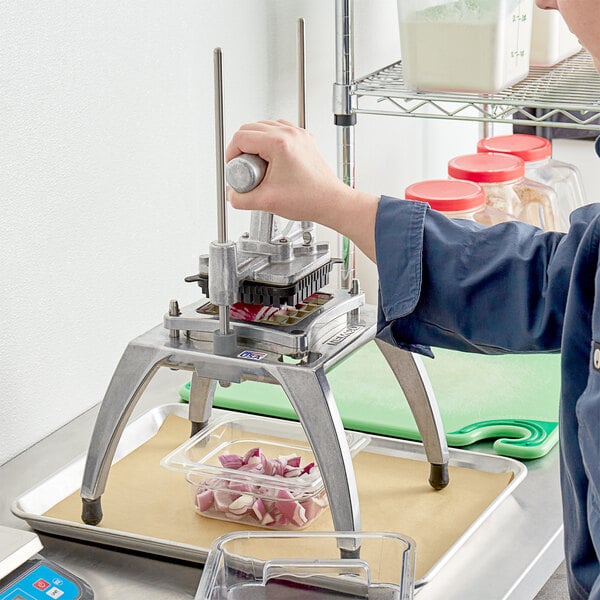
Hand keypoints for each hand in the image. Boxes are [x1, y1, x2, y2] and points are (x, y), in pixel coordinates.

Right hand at [226, 120, 346, 221]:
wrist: (331, 202)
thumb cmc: (309, 199)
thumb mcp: (266, 201)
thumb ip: (241, 199)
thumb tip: (232, 194)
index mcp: (279, 143)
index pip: (241, 137)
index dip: (231, 154)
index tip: (234, 168)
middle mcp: (290, 134)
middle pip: (251, 129)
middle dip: (241, 149)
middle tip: (245, 170)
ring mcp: (299, 135)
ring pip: (265, 127)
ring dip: (255, 143)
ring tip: (258, 166)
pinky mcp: (304, 140)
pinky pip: (280, 131)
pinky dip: (270, 142)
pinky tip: (271, 160)